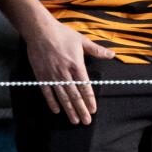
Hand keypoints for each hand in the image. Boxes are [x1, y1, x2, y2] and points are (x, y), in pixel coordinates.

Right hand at [25, 11, 115, 125]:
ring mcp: (52, 75)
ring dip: (68, 109)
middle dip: (81, 109)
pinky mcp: (41, 75)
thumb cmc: (62, 34)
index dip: (89, 100)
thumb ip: (97, 50)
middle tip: (86, 121)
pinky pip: (46, 92)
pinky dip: (51, 102)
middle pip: (74, 95)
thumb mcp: (82, 41)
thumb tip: (112, 54)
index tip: (93, 110)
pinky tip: (56, 111)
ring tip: (74, 120)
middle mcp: (64, 73)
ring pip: (62, 96)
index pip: (85, 87)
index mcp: (76, 65)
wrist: (40, 31)